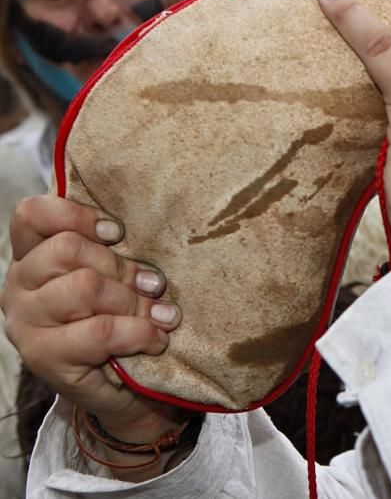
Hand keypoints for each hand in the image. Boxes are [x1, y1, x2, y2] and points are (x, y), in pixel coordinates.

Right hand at [1, 195, 186, 476]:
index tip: (117, 233)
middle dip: (121, 266)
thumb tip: (143, 230)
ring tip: (156, 314)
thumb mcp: (119, 276)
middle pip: (68, 248)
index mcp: (33, 256)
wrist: (130, 390)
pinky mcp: (44, 358)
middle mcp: (19, 285)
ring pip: (85, 285)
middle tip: (150, 286)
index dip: (78, 215)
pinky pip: (101, 330)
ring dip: (131, 300)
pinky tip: (155, 339)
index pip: (34, 215)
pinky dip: (138, 332)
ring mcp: (26, 323)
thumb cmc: (124, 319)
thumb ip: (115, 251)